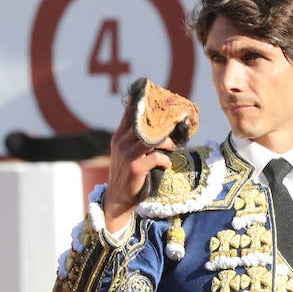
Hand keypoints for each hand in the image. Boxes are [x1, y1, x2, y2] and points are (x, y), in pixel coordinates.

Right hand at [104, 96, 177, 229]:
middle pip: (144, 124)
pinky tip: (166, 164)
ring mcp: (127, 154)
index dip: (140, 103)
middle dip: (161, 123)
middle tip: (174, 124)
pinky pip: (156, 157)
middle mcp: (121, 142)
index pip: (129, 115)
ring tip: (172, 147)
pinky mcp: (135, 167)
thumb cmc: (127, 174)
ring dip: (166, 143)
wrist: (118, 197)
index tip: (150, 93)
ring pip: (152, 140)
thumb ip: (135, 140)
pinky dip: (165, 160)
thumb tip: (156, 128)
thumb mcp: (125, 153)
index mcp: (119, 137)